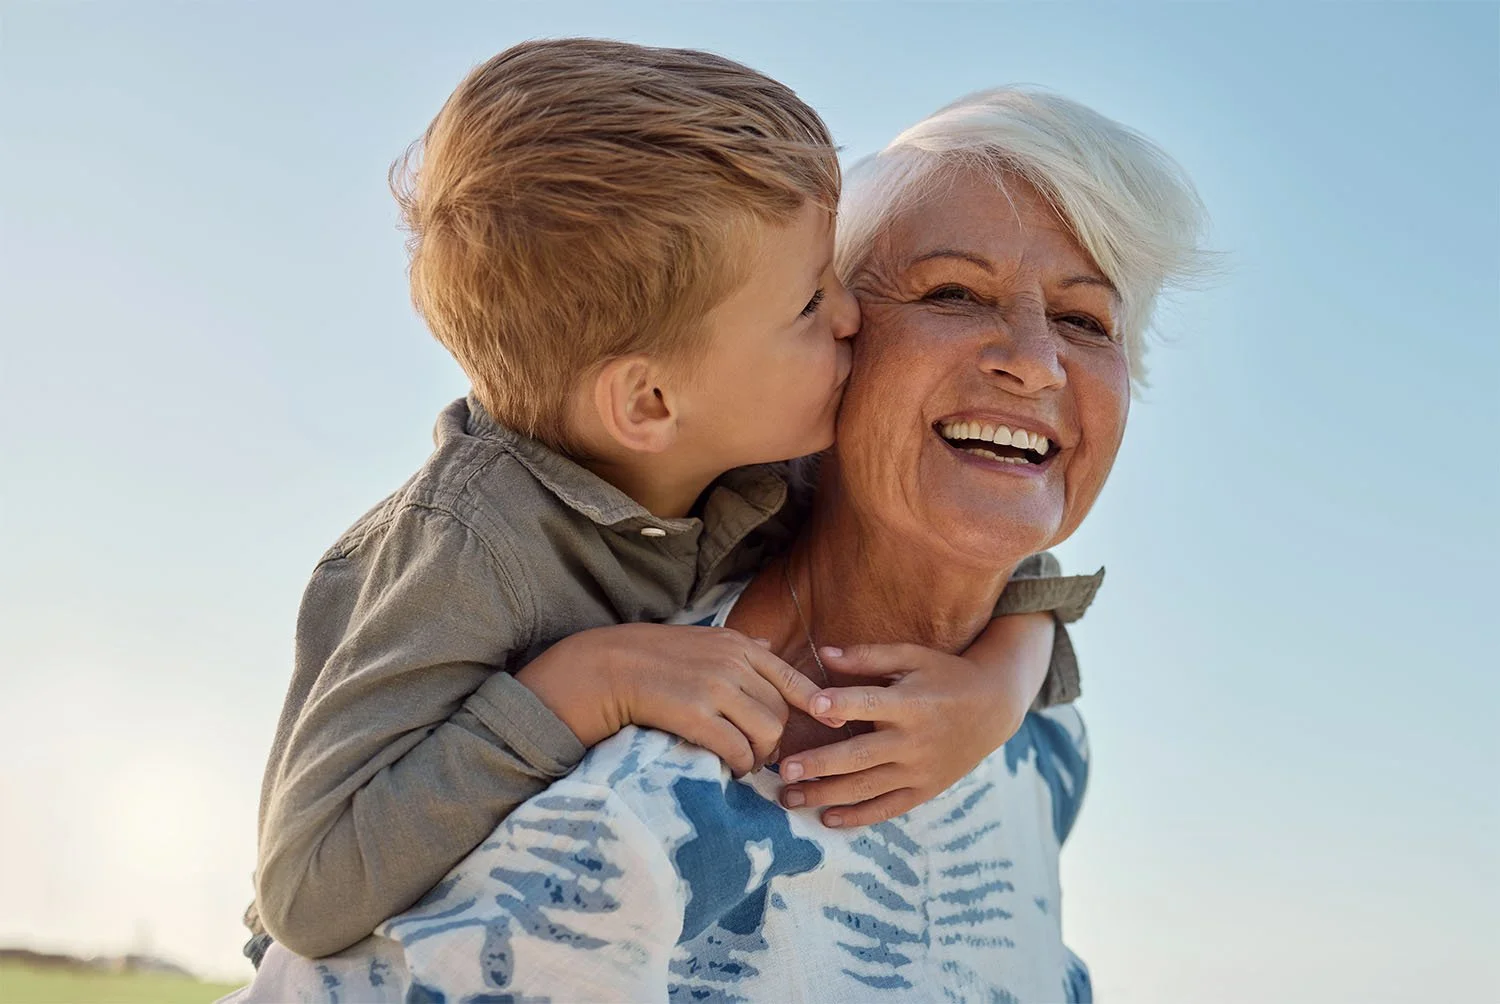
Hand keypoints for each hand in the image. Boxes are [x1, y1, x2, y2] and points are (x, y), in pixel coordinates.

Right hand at [517, 623, 822, 775]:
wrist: (606, 667)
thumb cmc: (654, 656)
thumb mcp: (701, 639)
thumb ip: (738, 646)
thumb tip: (768, 646)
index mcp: (738, 645)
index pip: (792, 678)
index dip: (816, 704)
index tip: (829, 723)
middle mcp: (733, 664)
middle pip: (781, 712)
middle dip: (777, 740)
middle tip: (762, 755)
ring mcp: (715, 689)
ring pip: (767, 733)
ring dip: (760, 756)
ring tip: (745, 763)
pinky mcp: (695, 715)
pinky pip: (737, 749)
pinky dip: (740, 765)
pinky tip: (729, 769)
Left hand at [777, 620, 1050, 826]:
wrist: (994, 708)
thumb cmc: (945, 675)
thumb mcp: (913, 657)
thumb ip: (869, 656)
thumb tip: (824, 652)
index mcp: (910, 703)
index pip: (871, 704)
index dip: (842, 704)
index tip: (812, 705)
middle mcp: (914, 741)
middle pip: (861, 756)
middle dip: (820, 764)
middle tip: (784, 770)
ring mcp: (920, 770)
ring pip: (868, 787)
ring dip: (826, 795)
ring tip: (789, 798)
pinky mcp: (925, 789)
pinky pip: (888, 808)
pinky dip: (859, 816)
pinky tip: (827, 819)